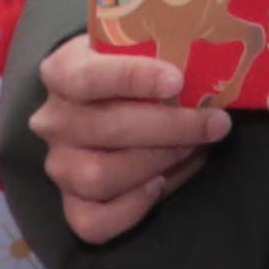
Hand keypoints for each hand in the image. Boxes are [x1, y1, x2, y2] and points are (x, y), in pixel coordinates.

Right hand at [32, 38, 227, 243]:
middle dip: (170, 127)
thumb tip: (210, 68)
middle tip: (215, 122)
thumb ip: (163, 51)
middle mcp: (53, 120)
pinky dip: (132, 209)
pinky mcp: (70, 202)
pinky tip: (159, 183)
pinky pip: (92, 222)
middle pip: (106, 129)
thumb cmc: (134, 70)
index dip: (132, 79)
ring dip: (158, 162)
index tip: (178, 80)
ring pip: (99, 176)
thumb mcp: (141, 46)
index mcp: (61, 72)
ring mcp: (59, 164)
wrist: (109, 102)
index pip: (87, 77)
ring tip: (194, 147)